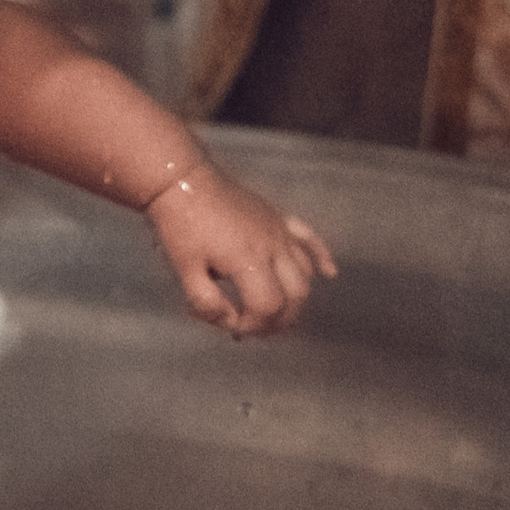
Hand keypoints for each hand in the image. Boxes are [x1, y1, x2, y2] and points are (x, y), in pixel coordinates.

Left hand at [145, 159, 335, 335]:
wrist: (182, 181)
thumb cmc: (180, 226)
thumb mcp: (185, 271)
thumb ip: (208, 303)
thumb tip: (229, 321)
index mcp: (248, 261)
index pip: (267, 309)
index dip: (252, 326)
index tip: (231, 326)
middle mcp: (272, 247)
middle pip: (294, 296)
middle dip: (278, 321)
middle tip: (256, 328)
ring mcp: (279, 230)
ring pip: (304, 274)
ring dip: (296, 299)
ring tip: (276, 312)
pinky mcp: (278, 217)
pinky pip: (309, 238)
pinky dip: (321, 257)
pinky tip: (329, 272)